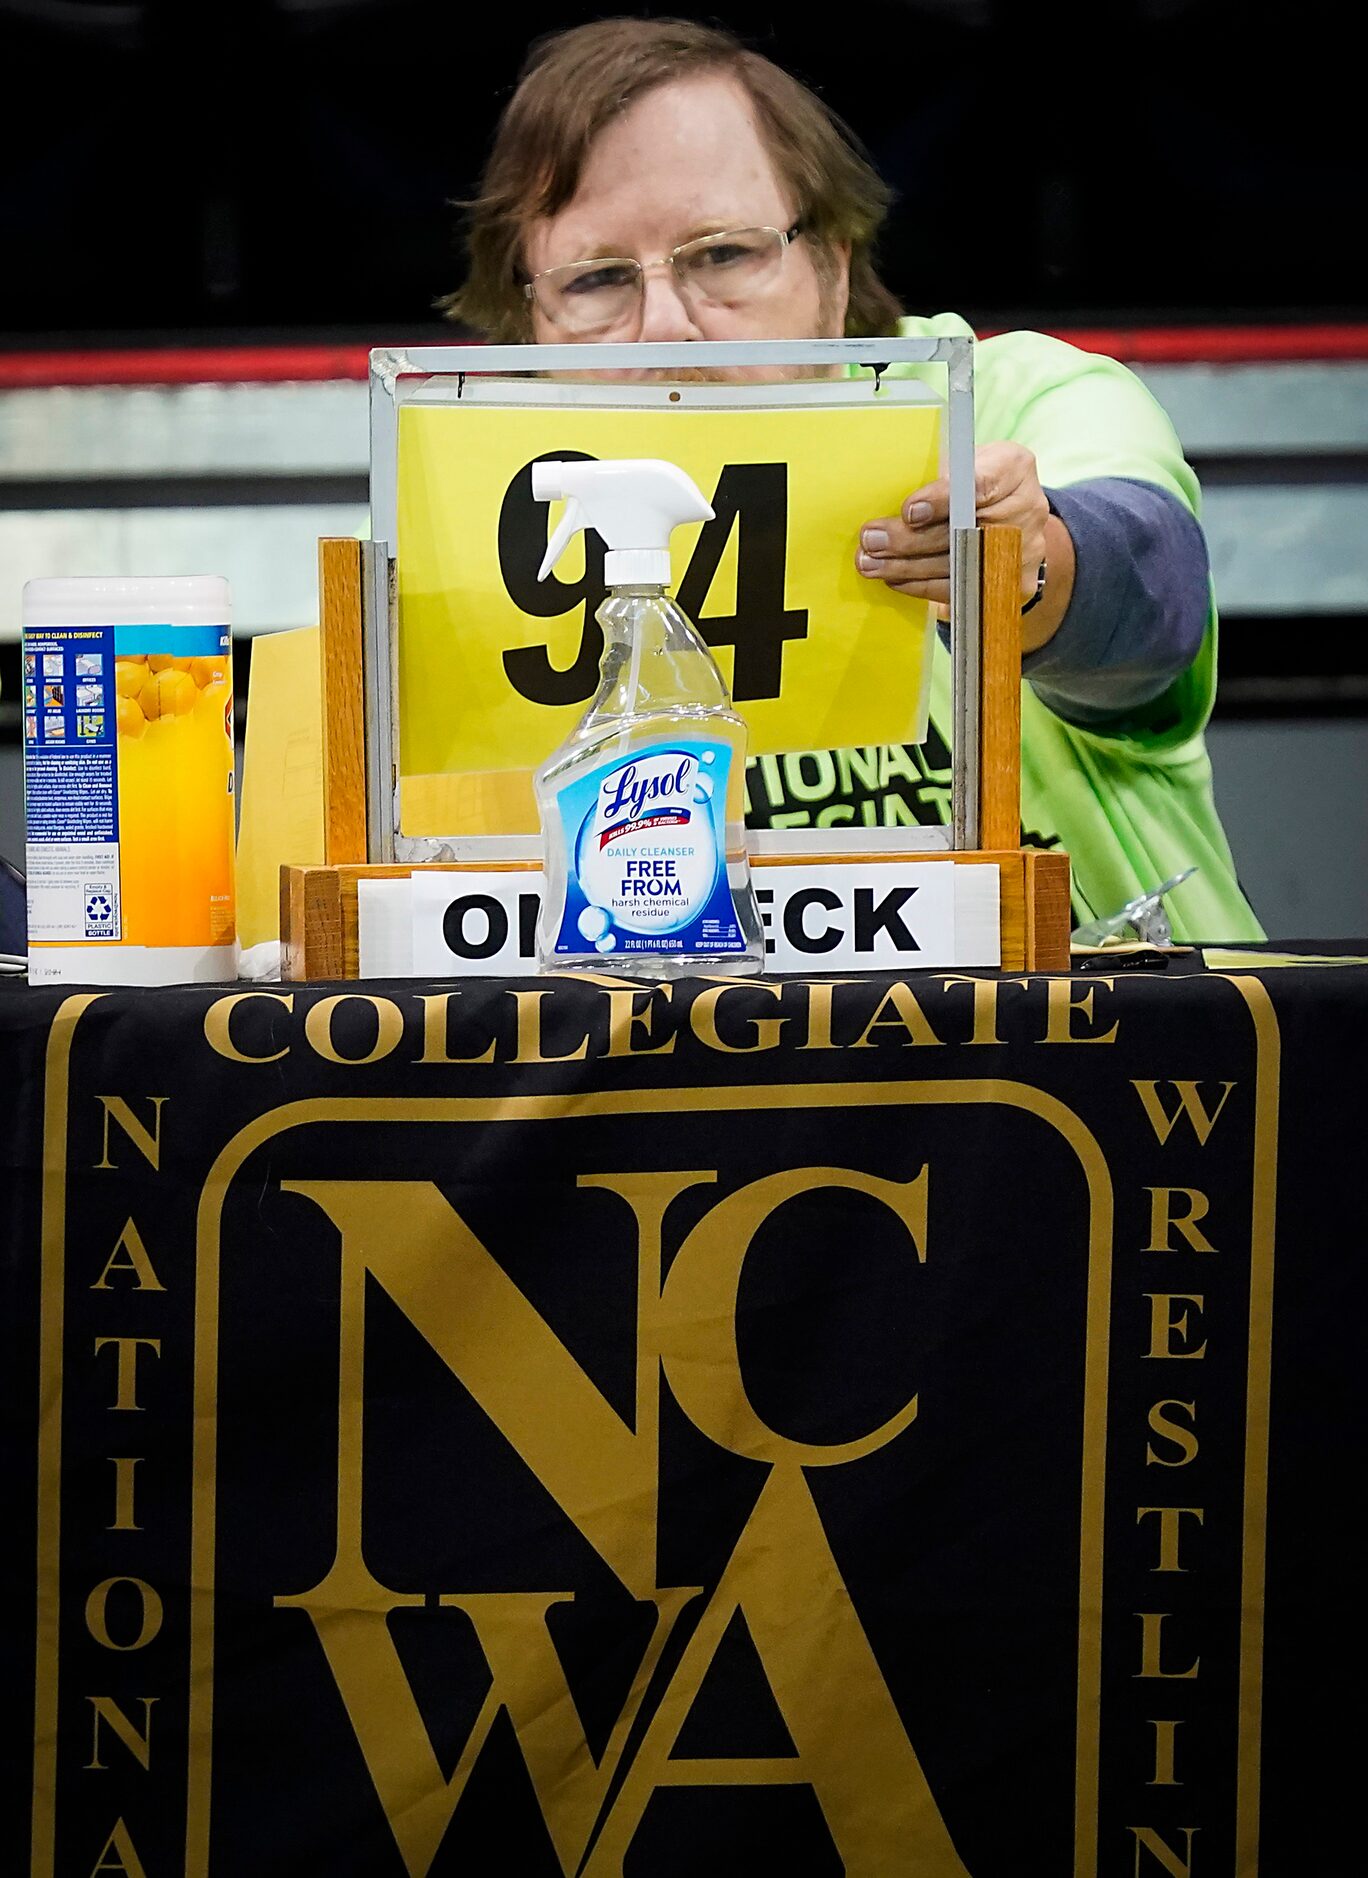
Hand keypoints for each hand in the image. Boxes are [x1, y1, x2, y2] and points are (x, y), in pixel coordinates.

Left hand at [856, 441, 1051, 615]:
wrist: (1015, 514)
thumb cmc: (975, 479)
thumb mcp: (962, 462)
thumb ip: (938, 475)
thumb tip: (891, 503)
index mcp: (1013, 467)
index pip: (979, 483)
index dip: (943, 499)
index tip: (909, 511)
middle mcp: (1027, 508)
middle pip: (963, 531)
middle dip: (909, 539)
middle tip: (872, 541)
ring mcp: (1025, 549)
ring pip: (958, 565)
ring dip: (907, 567)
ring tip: (870, 563)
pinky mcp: (1015, 583)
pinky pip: (962, 589)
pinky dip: (923, 585)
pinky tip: (895, 578)